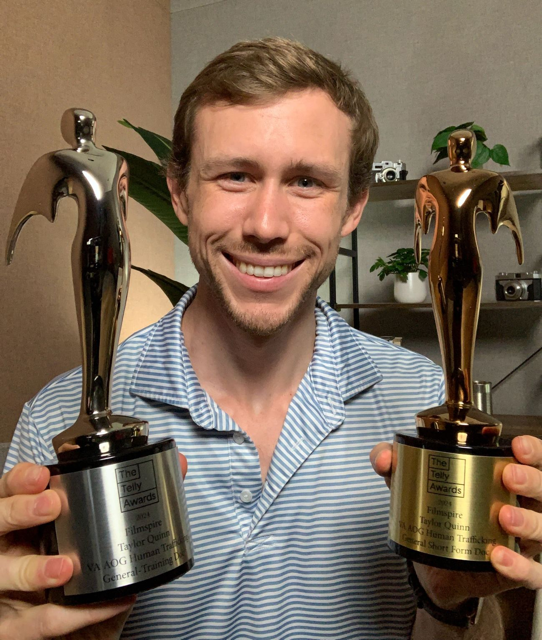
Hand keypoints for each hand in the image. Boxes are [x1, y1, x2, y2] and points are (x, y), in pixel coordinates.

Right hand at [0, 454, 187, 638]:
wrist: (84, 632)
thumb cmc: (88, 573)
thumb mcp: (108, 533)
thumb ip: (141, 497)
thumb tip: (176, 465)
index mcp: (26, 520)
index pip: (9, 490)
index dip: (20, 480)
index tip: (43, 474)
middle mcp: (9, 549)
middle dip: (20, 510)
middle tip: (53, 504)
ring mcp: (6, 589)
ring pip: (1, 574)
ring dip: (32, 569)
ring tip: (65, 566)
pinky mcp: (13, 627)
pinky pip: (33, 623)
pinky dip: (70, 616)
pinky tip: (104, 603)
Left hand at [370, 436, 541, 609]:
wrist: (433, 563)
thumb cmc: (436, 511)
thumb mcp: (413, 482)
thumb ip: (396, 464)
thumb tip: (384, 457)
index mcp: (504, 477)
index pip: (534, 460)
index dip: (534, 451)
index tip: (518, 445)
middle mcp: (521, 506)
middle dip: (532, 480)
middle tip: (508, 476)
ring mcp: (522, 540)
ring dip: (528, 521)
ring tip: (503, 515)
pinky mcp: (515, 571)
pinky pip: (532, 573)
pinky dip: (519, 566)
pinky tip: (497, 555)